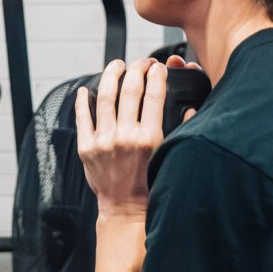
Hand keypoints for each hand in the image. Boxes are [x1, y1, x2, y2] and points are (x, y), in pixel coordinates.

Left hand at [75, 57, 168, 219]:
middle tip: (140, 62)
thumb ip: (180, 130)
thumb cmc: (149, 184)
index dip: (156, 75)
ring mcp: (103, 141)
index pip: (154, 95)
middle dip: (137, 69)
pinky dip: (83, 100)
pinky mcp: (86, 148)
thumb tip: (190, 108)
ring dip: (111, 75)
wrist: (125, 208)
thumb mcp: (169, 156)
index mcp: (149, 138)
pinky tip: (86, 89)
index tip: (157, 67)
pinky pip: (82, 117)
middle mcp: (125, 137)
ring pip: (105, 97)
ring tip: (116, 65)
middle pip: (130, 90)